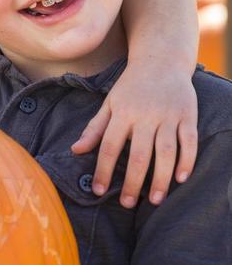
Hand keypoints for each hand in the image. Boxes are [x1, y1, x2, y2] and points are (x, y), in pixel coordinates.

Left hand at [71, 63, 197, 206]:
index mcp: (123, 112)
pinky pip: (189, 141)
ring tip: (154, 200)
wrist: (161, 61)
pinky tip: (181, 179)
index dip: (104, 170)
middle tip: (128, 204)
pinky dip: (187, 160)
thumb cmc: (131, 86)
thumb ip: (95, 128)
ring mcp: (168, 115)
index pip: (110, 146)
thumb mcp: (109, 103)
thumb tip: (76, 150)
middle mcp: (146, 115)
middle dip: (133, 182)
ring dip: (160, 178)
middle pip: (139, 154)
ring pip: (166, 151)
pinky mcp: (187, 115)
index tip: (99, 191)